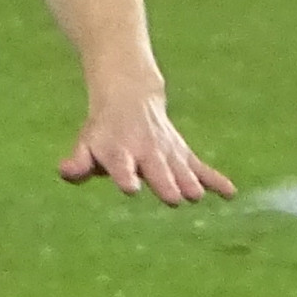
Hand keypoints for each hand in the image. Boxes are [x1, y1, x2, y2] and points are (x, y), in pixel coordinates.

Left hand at [62, 87, 233, 203]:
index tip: (130, 188)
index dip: (126, 176)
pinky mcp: (183, 155)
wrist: (130, 98)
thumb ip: (78, 162)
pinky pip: (201, 168)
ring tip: (197, 196)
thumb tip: (66, 172)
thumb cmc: (104, 132)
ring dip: (190, 182)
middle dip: (166, 183)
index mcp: (119, 151)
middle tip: (174, 198)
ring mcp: (167, 153)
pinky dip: (216, 180)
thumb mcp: (86, 142)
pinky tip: (231, 194)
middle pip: (157, 169)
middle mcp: (146, 151)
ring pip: (180, 168)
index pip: (122, 165)